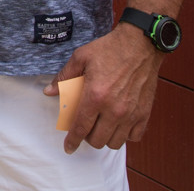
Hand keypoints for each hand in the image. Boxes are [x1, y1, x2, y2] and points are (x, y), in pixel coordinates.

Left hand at [43, 25, 163, 153]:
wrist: (140, 44)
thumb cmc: (110, 49)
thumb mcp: (81, 57)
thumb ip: (64, 77)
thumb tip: (49, 92)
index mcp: (95, 96)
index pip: (80, 128)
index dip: (72, 141)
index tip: (68, 148)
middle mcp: (114, 109)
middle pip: (97, 140)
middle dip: (88, 138)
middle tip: (86, 128)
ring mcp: (131, 113)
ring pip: (115, 142)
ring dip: (105, 138)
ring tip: (101, 127)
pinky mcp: (145, 113)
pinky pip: (134, 137)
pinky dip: (125, 135)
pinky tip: (119, 124)